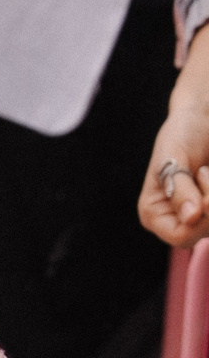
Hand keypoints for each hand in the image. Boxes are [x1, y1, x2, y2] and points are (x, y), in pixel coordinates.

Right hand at [141, 45, 208, 247]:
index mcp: (154, 214)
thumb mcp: (174, 157)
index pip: (181, 236)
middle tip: (205, 171)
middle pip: (205, 231)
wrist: (202, 120)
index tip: (204, 186)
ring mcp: (197, 216)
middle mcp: (175, 221)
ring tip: (207, 171)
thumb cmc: (182, 132)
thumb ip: (180, 188)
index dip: (201, 219)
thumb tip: (192, 217)